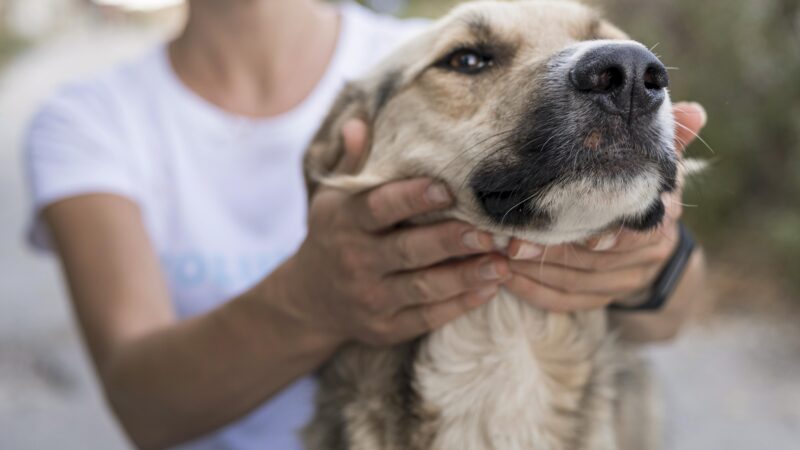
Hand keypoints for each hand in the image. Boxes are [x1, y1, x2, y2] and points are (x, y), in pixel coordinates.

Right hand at [281, 120, 509, 345]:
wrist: (309, 301)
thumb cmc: (334, 236)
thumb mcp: (332, 199)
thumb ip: (352, 163)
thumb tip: (358, 122)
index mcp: (345, 223)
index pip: (378, 208)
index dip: (412, 198)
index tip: (448, 188)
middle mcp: (356, 261)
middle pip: (408, 251)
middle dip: (451, 241)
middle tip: (489, 231)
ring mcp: (372, 298)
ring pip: (424, 288)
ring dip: (466, 276)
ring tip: (502, 262)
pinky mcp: (387, 327)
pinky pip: (428, 317)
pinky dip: (460, 304)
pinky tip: (489, 287)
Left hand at [504, 102, 706, 312]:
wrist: (654, 245)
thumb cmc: (644, 189)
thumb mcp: (657, 163)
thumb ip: (669, 139)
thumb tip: (696, 112)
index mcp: (659, 220)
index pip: (633, 233)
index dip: (604, 234)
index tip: (573, 235)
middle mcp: (646, 256)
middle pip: (593, 261)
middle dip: (550, 251)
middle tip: (511, 242)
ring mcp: (623, 282)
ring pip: (575, 283)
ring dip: (534, 272)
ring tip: (498, 255)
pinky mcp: (600, 300)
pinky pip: (565, 302)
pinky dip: (534, 293)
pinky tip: (506, 279)